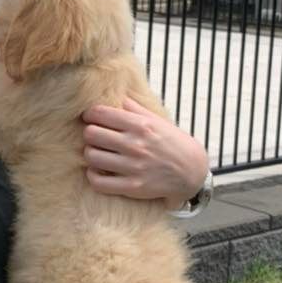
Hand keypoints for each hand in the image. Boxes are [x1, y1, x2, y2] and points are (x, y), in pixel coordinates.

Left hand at [81, 97, 209, 209]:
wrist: (192, 172)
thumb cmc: (173, 143)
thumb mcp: (158, 121)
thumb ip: (135, 108)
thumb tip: (117, 95)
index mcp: (141, 125)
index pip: (101, 113)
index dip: (90, 114)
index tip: (91, 118)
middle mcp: (136, 145)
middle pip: (91, 134)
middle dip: (89, 133)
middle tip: (94, 136)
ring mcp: (134, 167)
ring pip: (92, 157)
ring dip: (91, 154)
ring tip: (97, 153)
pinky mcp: (133, 187)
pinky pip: (99, 182)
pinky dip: (93, 176)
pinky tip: (98, 171)